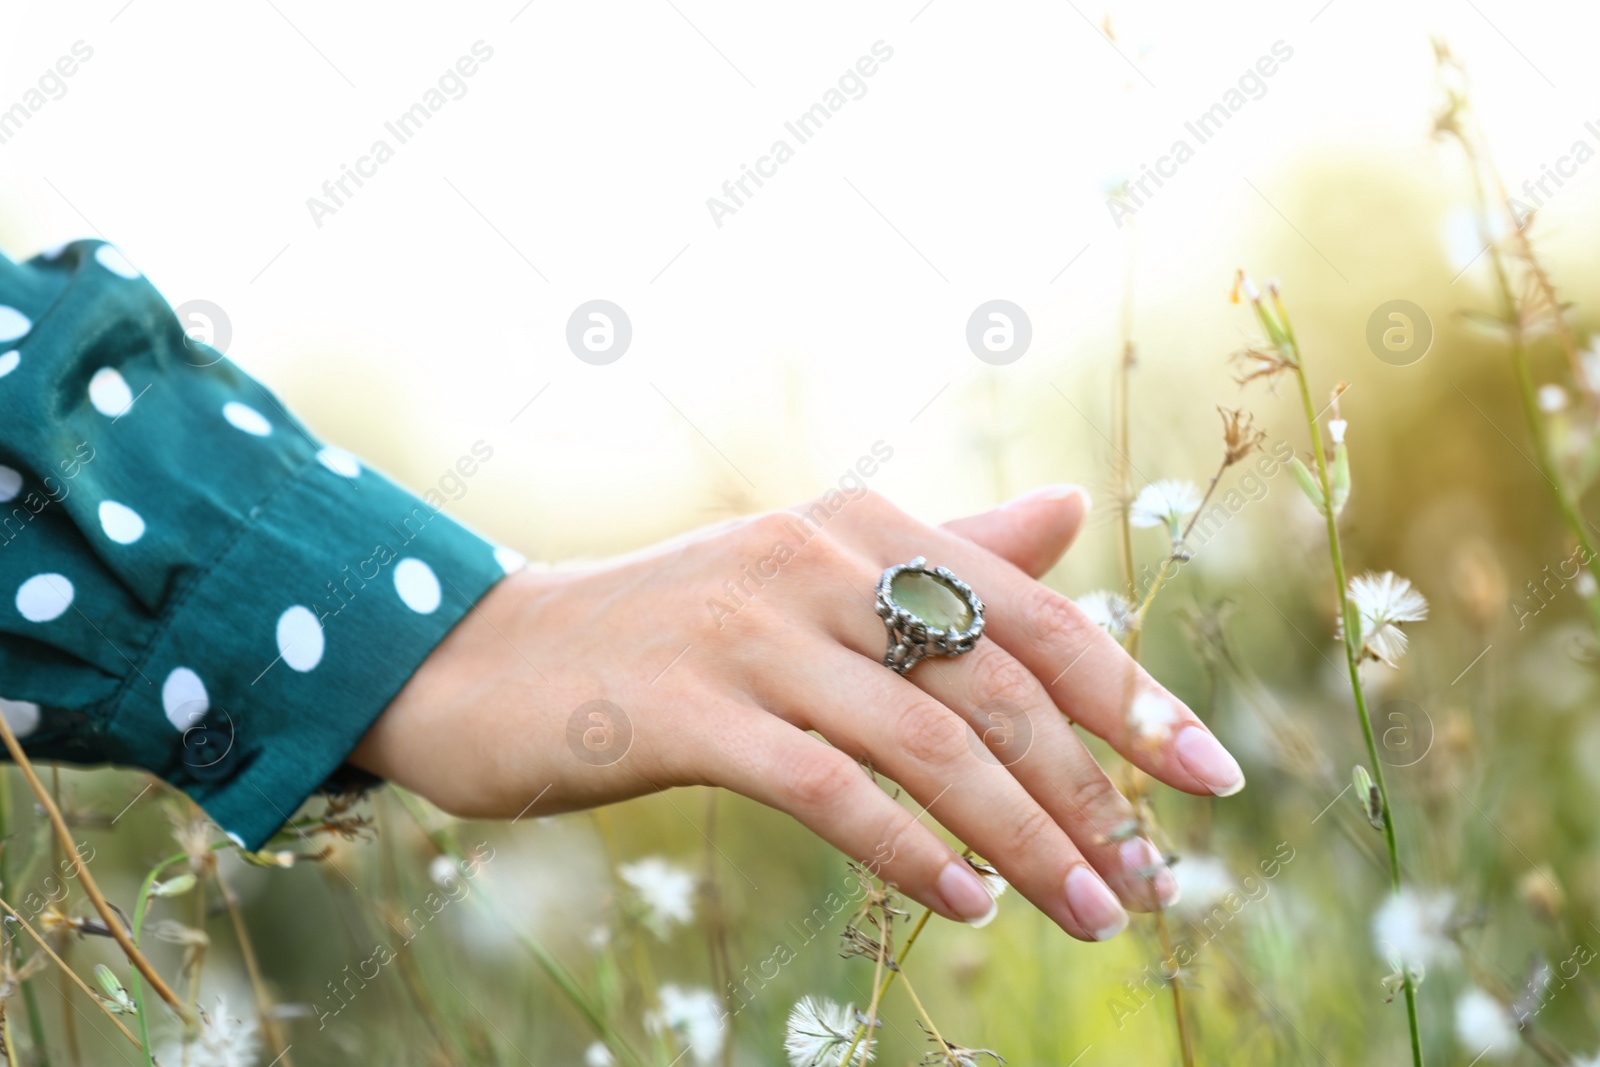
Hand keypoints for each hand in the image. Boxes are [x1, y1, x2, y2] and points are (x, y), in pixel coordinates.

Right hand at [351, 485, 1244, 940]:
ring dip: (1024, 838)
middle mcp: (813, 556)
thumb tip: (1073, 511)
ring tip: (1088, 911)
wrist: (485, 662)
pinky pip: (830, 789)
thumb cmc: (670, 633)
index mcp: (859, 522)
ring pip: (928, 742)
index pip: (1031, 612)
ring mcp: (748, 628)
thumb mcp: (810, 579)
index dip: (1132, 697)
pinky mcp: (686, 709)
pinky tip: (963, 906)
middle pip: (995, 681)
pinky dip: (910, 852)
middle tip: (1149, 880)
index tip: (1211, 779)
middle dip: (1091, 788)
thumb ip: (944, 550)